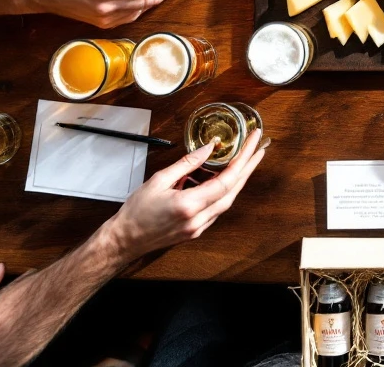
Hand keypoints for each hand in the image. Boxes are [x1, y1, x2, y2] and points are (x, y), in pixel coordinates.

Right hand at [103, 130, 265, 262]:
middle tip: (258, 148)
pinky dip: (223, 191)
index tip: (252, 143)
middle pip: (233, 191)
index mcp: (189, 205)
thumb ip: (187, 163)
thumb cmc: (137, 211)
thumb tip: (209, 148)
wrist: (124, 240)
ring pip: (227, 201)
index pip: (226, 180)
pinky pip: (217, 209)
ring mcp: (199, 228)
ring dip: (238, 180)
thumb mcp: (159, 180)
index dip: (243, 159)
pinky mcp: (196, 231)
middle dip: (249, 168)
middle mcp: (198, 219)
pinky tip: (222, 179)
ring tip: (245, 160)